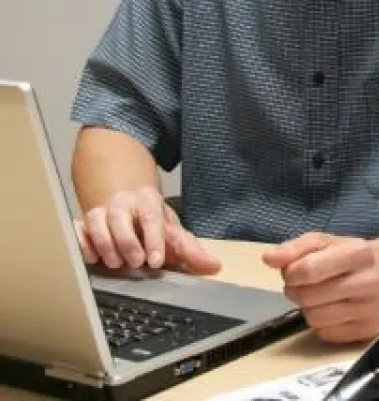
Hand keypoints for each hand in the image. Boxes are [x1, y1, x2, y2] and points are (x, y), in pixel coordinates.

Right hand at [74, 186, 220, 273]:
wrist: (125, 198)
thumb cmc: (150, 220)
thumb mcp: (171, 230)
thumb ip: (190, 249)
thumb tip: (214, 266)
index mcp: (148, 201)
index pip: (152, 217)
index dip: (154, 239)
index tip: (155, 262)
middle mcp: (122, 202)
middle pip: (121, 218)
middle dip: (127, 242)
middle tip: (135, 263)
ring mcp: (101, 210)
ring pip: (96, 222)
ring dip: (104, 244)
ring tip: (116, 263)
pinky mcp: (83, 222)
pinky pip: (77, 229)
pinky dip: (82, 242)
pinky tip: (91, 258)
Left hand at [262, 233, 378, 343]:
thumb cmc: (347, 255)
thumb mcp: (322, 242)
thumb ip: (294, 248)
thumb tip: (269, 258)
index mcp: (359, 253)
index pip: (308, 270)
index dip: (291, 273)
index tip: (293, 271)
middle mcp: (370, 281)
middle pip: (308, 297)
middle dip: (297, 291)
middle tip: (306, 284)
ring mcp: (371, 308)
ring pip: (315, 319)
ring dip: (309, 308)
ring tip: (321, 296)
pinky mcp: (368, 330)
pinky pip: (326, 334)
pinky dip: (323, 324)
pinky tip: (335, 309)